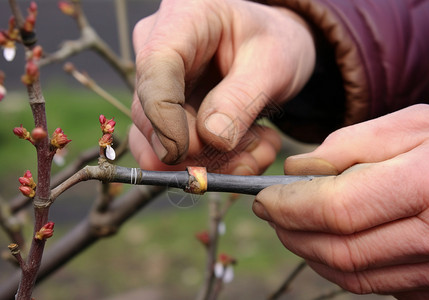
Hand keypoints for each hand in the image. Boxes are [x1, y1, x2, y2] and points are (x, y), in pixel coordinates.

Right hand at [130, 0, 314, 173]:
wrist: (275, 47)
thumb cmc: (274, 40)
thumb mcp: (273, 62)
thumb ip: (241, 98)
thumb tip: (211, 138)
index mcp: (183, 20)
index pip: (155, 69)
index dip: (164, 117)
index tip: (188, 151)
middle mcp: (159, 50)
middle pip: (150, 113)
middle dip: (198, 150)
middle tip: (250, 158)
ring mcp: (160, 83)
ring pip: (159, 141)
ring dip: (212, 161)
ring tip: (259, 151)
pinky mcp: (168, 112)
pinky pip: (175, 150)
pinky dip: (214, 162)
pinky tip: (249, 151)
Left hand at [253, 104, 428, 298]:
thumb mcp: (412, 125)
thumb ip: (349, 145)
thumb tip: (298, 171)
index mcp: (427, 186)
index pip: (334, 209)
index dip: (289, 206)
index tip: (264, 196)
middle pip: (336, 248)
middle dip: (290, 231)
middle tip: (269, 211)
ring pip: (350, 275)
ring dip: (308, 251)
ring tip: (290, 225)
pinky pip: (373, 284)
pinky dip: (338, 265)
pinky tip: (327, 242)